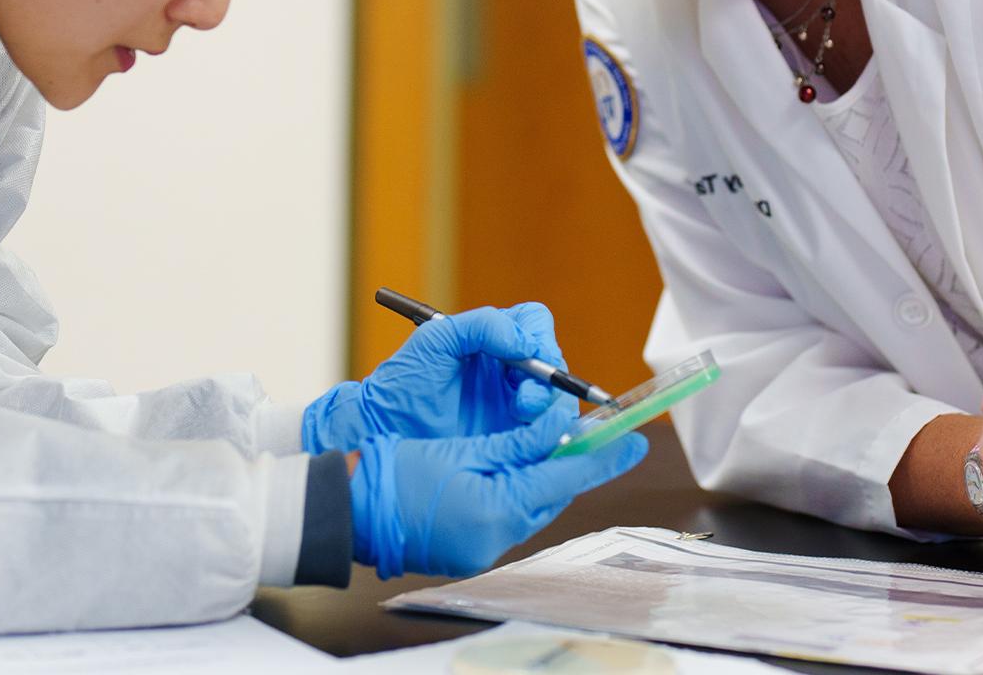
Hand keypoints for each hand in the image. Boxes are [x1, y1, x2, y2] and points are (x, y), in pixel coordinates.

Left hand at [303, 303, 565, 452]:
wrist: (383, 437)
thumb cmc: (402, 387)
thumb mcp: (434, 344)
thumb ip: (479, 327)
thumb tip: (523, 341)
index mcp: (492, 341)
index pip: (534, 324)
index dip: (540, 337)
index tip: (530, 356)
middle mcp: (509, 370)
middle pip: (552, 364)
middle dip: (548, 380)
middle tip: (524, 400)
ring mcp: (514, 405)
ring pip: (555, 400)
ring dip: (549, 408)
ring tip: (521, 417)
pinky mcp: (515, 439)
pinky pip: (548, 433)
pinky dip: (549, 434)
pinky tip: (531, 440)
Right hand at [348, 396, 647, 577]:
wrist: (346, 512)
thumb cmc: (395, 473)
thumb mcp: (463, 449)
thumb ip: (518, 442)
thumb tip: (560, 428)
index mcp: (498, 508)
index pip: (566, 476)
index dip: (604, 456)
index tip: (637, 440)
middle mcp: (498, 537)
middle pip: (554, 493)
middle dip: (574, 463)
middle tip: (598, 435)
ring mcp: (484, 550)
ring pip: (533, 504)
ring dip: (544, 475)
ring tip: (552, 445)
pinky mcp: (471, 553)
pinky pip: (510, 517)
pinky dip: (518, 491)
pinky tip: (513, 470)